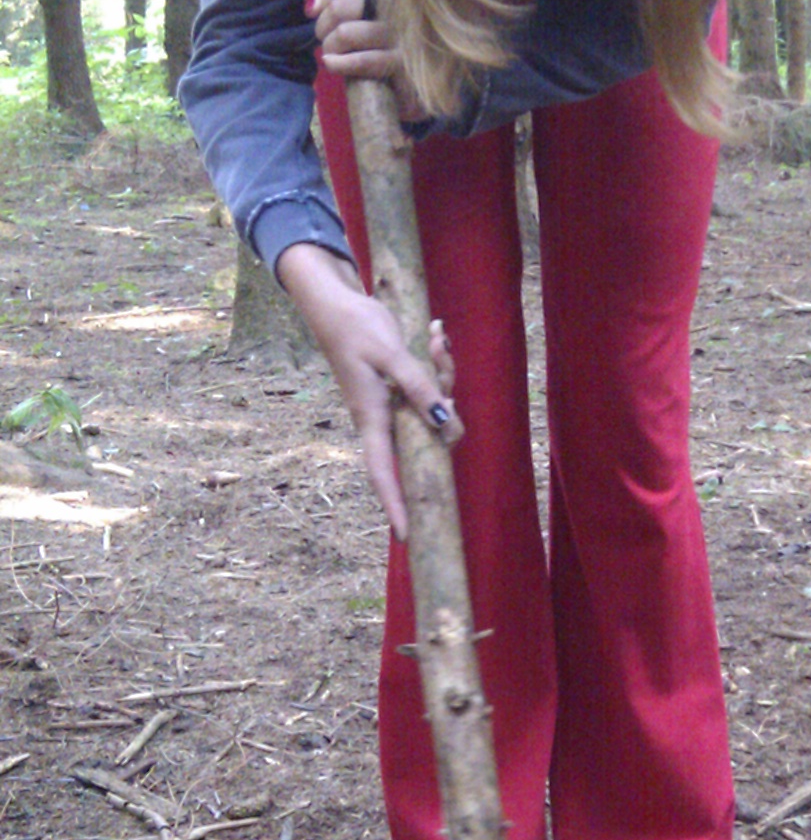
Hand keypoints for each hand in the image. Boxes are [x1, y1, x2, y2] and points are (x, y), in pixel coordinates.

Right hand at [274, 242, 460, 538]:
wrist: (336, 303)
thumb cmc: (355, 328)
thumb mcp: (390, 355)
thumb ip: (419, 388)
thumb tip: (445, 423)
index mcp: (372, 418)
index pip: (384, 473)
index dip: (395, 506)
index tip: (407, 537)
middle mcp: (382, 417)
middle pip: (426, 432)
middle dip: (445, 399)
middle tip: (439, 352)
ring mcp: (391, 403)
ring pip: (433, 404)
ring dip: (442, 372)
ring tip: (436, 336)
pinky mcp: (398, 387)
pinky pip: (429, 385)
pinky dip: (437, 362)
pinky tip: (436, 333)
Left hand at [303, 0, 420, 119]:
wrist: (402, 80)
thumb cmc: (368, 35)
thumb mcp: (342, 2)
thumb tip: (312, 5)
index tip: (327, 7)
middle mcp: (399, 6)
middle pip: (342, 7)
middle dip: (323, 24)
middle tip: (326, 35)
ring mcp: (402, 35)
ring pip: (345, 33)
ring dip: (330, 45)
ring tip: (332, 52)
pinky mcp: (401, 64)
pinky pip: (363, 61)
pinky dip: (340, 63)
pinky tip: (331, 62)